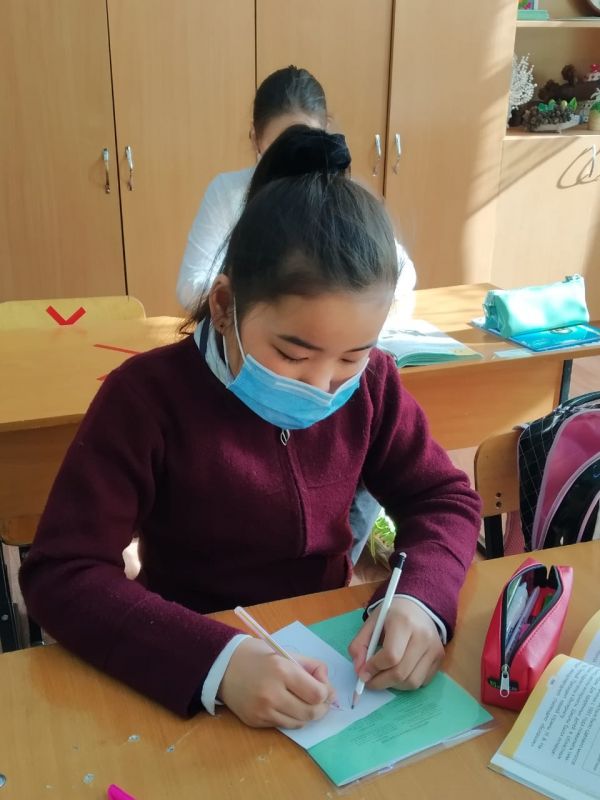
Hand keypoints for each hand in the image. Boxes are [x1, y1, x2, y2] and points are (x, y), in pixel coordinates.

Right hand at [218, 637, 335, 727]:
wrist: (223, 666)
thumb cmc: (257, 655)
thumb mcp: (285, 652)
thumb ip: (310, 667)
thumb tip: (328, 686)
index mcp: (282, 670)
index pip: (317, 694)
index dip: (326, 692)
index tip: (324, 687)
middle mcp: (272, 693)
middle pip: (311, 712)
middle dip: (321, 707)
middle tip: (320, 699)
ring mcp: (262, 710)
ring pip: (299, 723)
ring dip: (307, 714)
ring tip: (303, 702)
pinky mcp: (255, 722)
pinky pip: (283, 725)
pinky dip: (290, 718)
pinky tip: (285, 705)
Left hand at [348, 597, 443, 690]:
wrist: (418, 607)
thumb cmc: (392, 615)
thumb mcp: (371, 623)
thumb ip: (359, 645)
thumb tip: (359, 670)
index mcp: (403, 622)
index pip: (391, 656)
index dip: (374, 668)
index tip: (363, 673)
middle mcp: (423, 636)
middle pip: (401, 672)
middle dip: (381, 682)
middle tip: (369, 681)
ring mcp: (434, 648)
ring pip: (412, 682)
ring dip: (394, 685)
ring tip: (383, 676)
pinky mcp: (440, 658)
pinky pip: (422, 681)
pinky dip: (407, 683)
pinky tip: (399, 671)